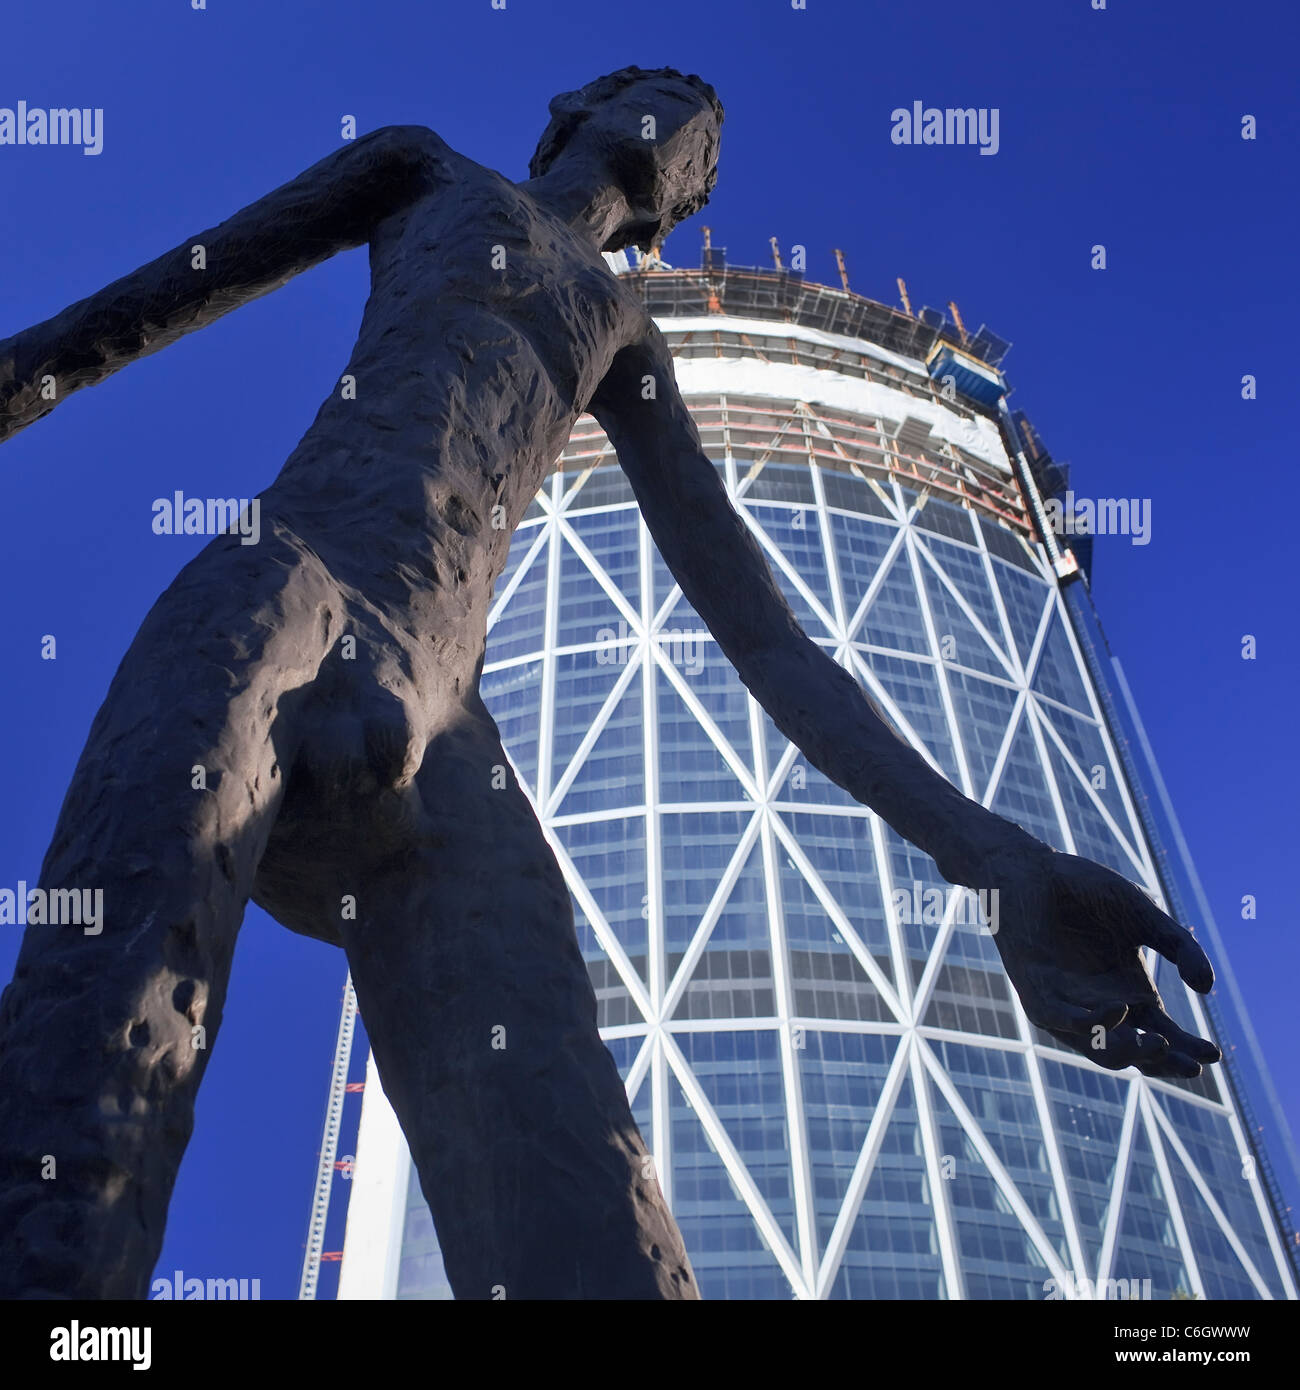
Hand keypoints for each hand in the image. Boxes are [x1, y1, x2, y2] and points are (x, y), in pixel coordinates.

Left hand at [979, 844, 1220, 1077]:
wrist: (1032, 868)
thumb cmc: (1086, 892)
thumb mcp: (1145, 917)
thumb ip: (1181, 947)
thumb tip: (1207, 988)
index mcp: (1129, 994)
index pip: (1162, 1035)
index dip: (1188, 1050)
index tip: (1213, 1056)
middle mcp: (1099, 1006)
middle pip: (1135, 1053)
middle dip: (1163, 1063)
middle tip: (1191, 1065)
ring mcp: (1067, 1004)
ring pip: (1099, 1049)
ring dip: (1130, 1052)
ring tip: (1159, 1044)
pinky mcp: (1036, 992)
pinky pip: (1060, 1020)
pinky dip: (1088, 1023)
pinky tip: (1118, 1011)